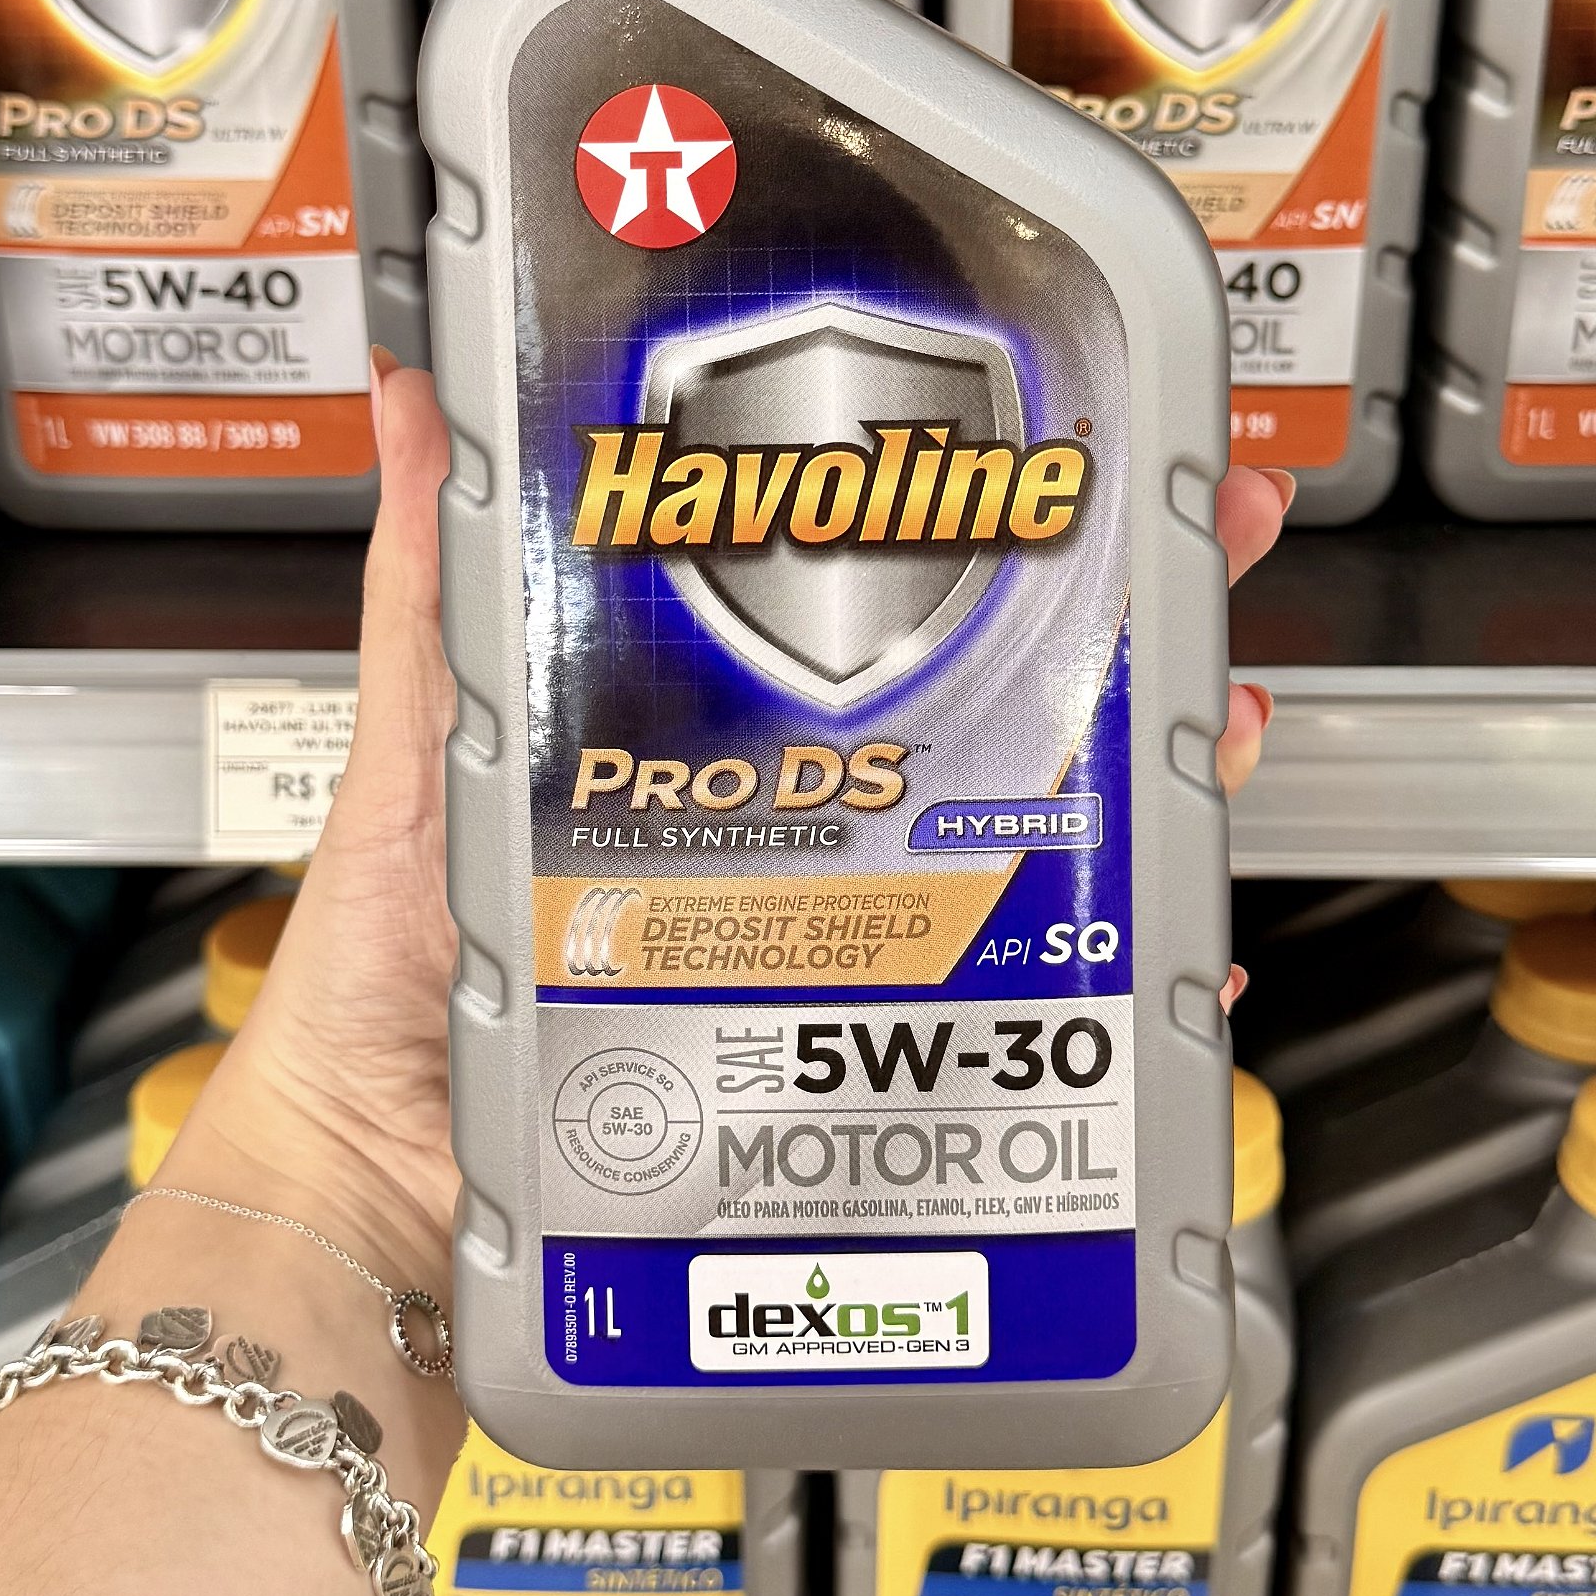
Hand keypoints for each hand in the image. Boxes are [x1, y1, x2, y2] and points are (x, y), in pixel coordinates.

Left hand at [187, 353, 1292, 1290]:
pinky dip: (1120, 1003)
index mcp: (717, 740)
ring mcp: (846, 945)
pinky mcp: (865, 1065)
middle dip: (1126, 614)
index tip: (1072, 434)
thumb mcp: (419, 753)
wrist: (385, 1190)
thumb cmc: (392, 975)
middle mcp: (804, 828)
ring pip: (1041, 846)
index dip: (983, 515)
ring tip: (1211, 723)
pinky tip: (1174, 965)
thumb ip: (427, 590)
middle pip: (1000, 706)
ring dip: (1156, 776)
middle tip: (1205, 538)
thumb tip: (416, 404)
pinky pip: (1027, 1032)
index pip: (879, 598)